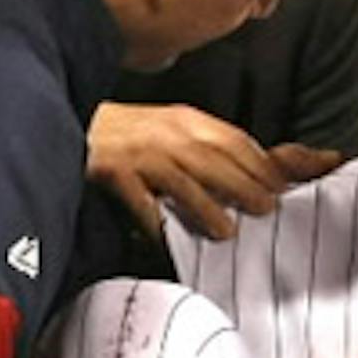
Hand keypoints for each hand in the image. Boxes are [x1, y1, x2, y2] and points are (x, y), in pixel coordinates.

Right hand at [87, 101, 343, 240]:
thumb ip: (209, 145)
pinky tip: (165, 237)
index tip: (282, 185)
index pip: (233, 140)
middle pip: (214, 159)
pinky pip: (137, 200)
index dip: (260, 163)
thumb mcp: (173, 127)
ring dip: (206, 206)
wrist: (75, 125)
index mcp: (186, 120)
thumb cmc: (129, 132)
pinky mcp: (112, 171)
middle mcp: (167, 134)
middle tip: (267, 208)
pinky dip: (152, 220)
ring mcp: (140, 153)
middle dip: (244, 184)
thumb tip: (254, 168)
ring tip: (226, 232)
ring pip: (181, 180)